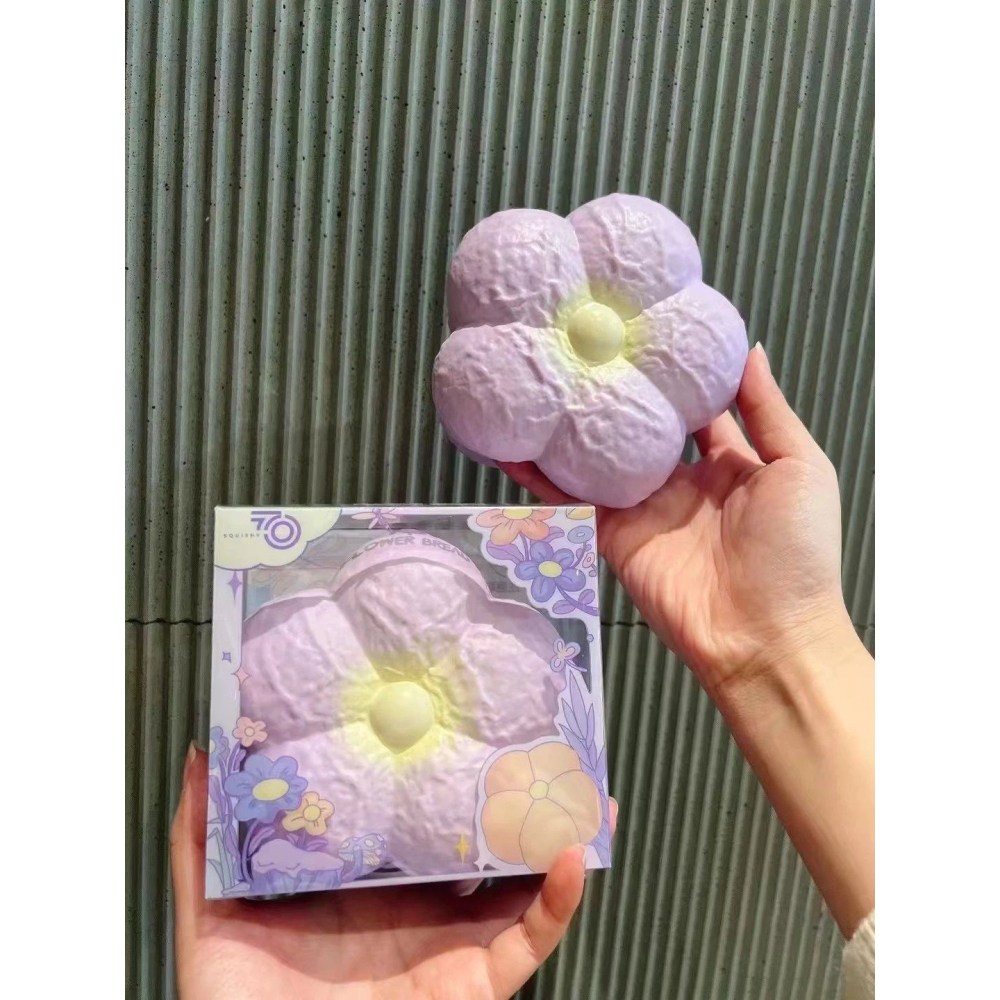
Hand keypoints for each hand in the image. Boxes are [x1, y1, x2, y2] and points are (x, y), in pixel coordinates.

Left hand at [171, 747, 617, 999]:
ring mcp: (452, 939)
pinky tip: (570, 854)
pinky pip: (530, 937)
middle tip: (537, 730)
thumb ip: (204, 839)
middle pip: (479, 833)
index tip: (455, 713)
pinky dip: (559, 899)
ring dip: (557, 829)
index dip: (439, 764)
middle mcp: (419, 901)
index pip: (415, 808)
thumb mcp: (212, 913)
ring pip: (520, 876)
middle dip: (513, 786)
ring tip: (579, 778)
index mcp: (369, 876)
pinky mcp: (476, 982)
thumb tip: (204, 754)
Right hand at [506, 344, 873, 936]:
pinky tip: (511, 443)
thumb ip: (767, 409)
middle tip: (578, 343)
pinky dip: (539, 476)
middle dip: (611, 391)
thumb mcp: (799, 466)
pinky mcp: (612, 536)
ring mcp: (642, 508)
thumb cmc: (798, 552)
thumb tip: (751, 349)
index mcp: (729, 462)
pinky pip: (572, 500)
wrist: (765, 635)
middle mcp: (680, 481)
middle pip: (635, 426)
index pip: (690, 406)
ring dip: (566, 426)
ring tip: (534, 381)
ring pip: (595, 458)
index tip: (643, 329)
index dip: (669, 370)